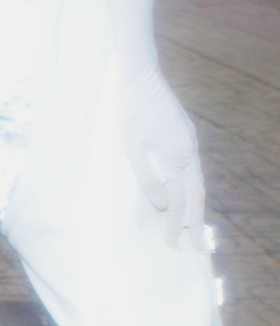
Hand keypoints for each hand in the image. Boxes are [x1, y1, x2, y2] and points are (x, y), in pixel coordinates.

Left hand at [115, 65, 205, 241]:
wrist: (138, 75)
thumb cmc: (128, 109)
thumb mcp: (130, 145)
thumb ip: (146, 176)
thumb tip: (162, 205)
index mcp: (178, 155)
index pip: (180, 200)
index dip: (177, 224)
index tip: (173, 245)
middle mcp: (189, 151)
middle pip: (197, 195)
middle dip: (196, 223)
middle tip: (198, 249)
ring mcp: (189, 142)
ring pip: (197, 182)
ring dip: (194, 207)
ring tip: (192, 229)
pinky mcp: (183, 136)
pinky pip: (191, 169)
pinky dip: (189, 188)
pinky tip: (182, 196)